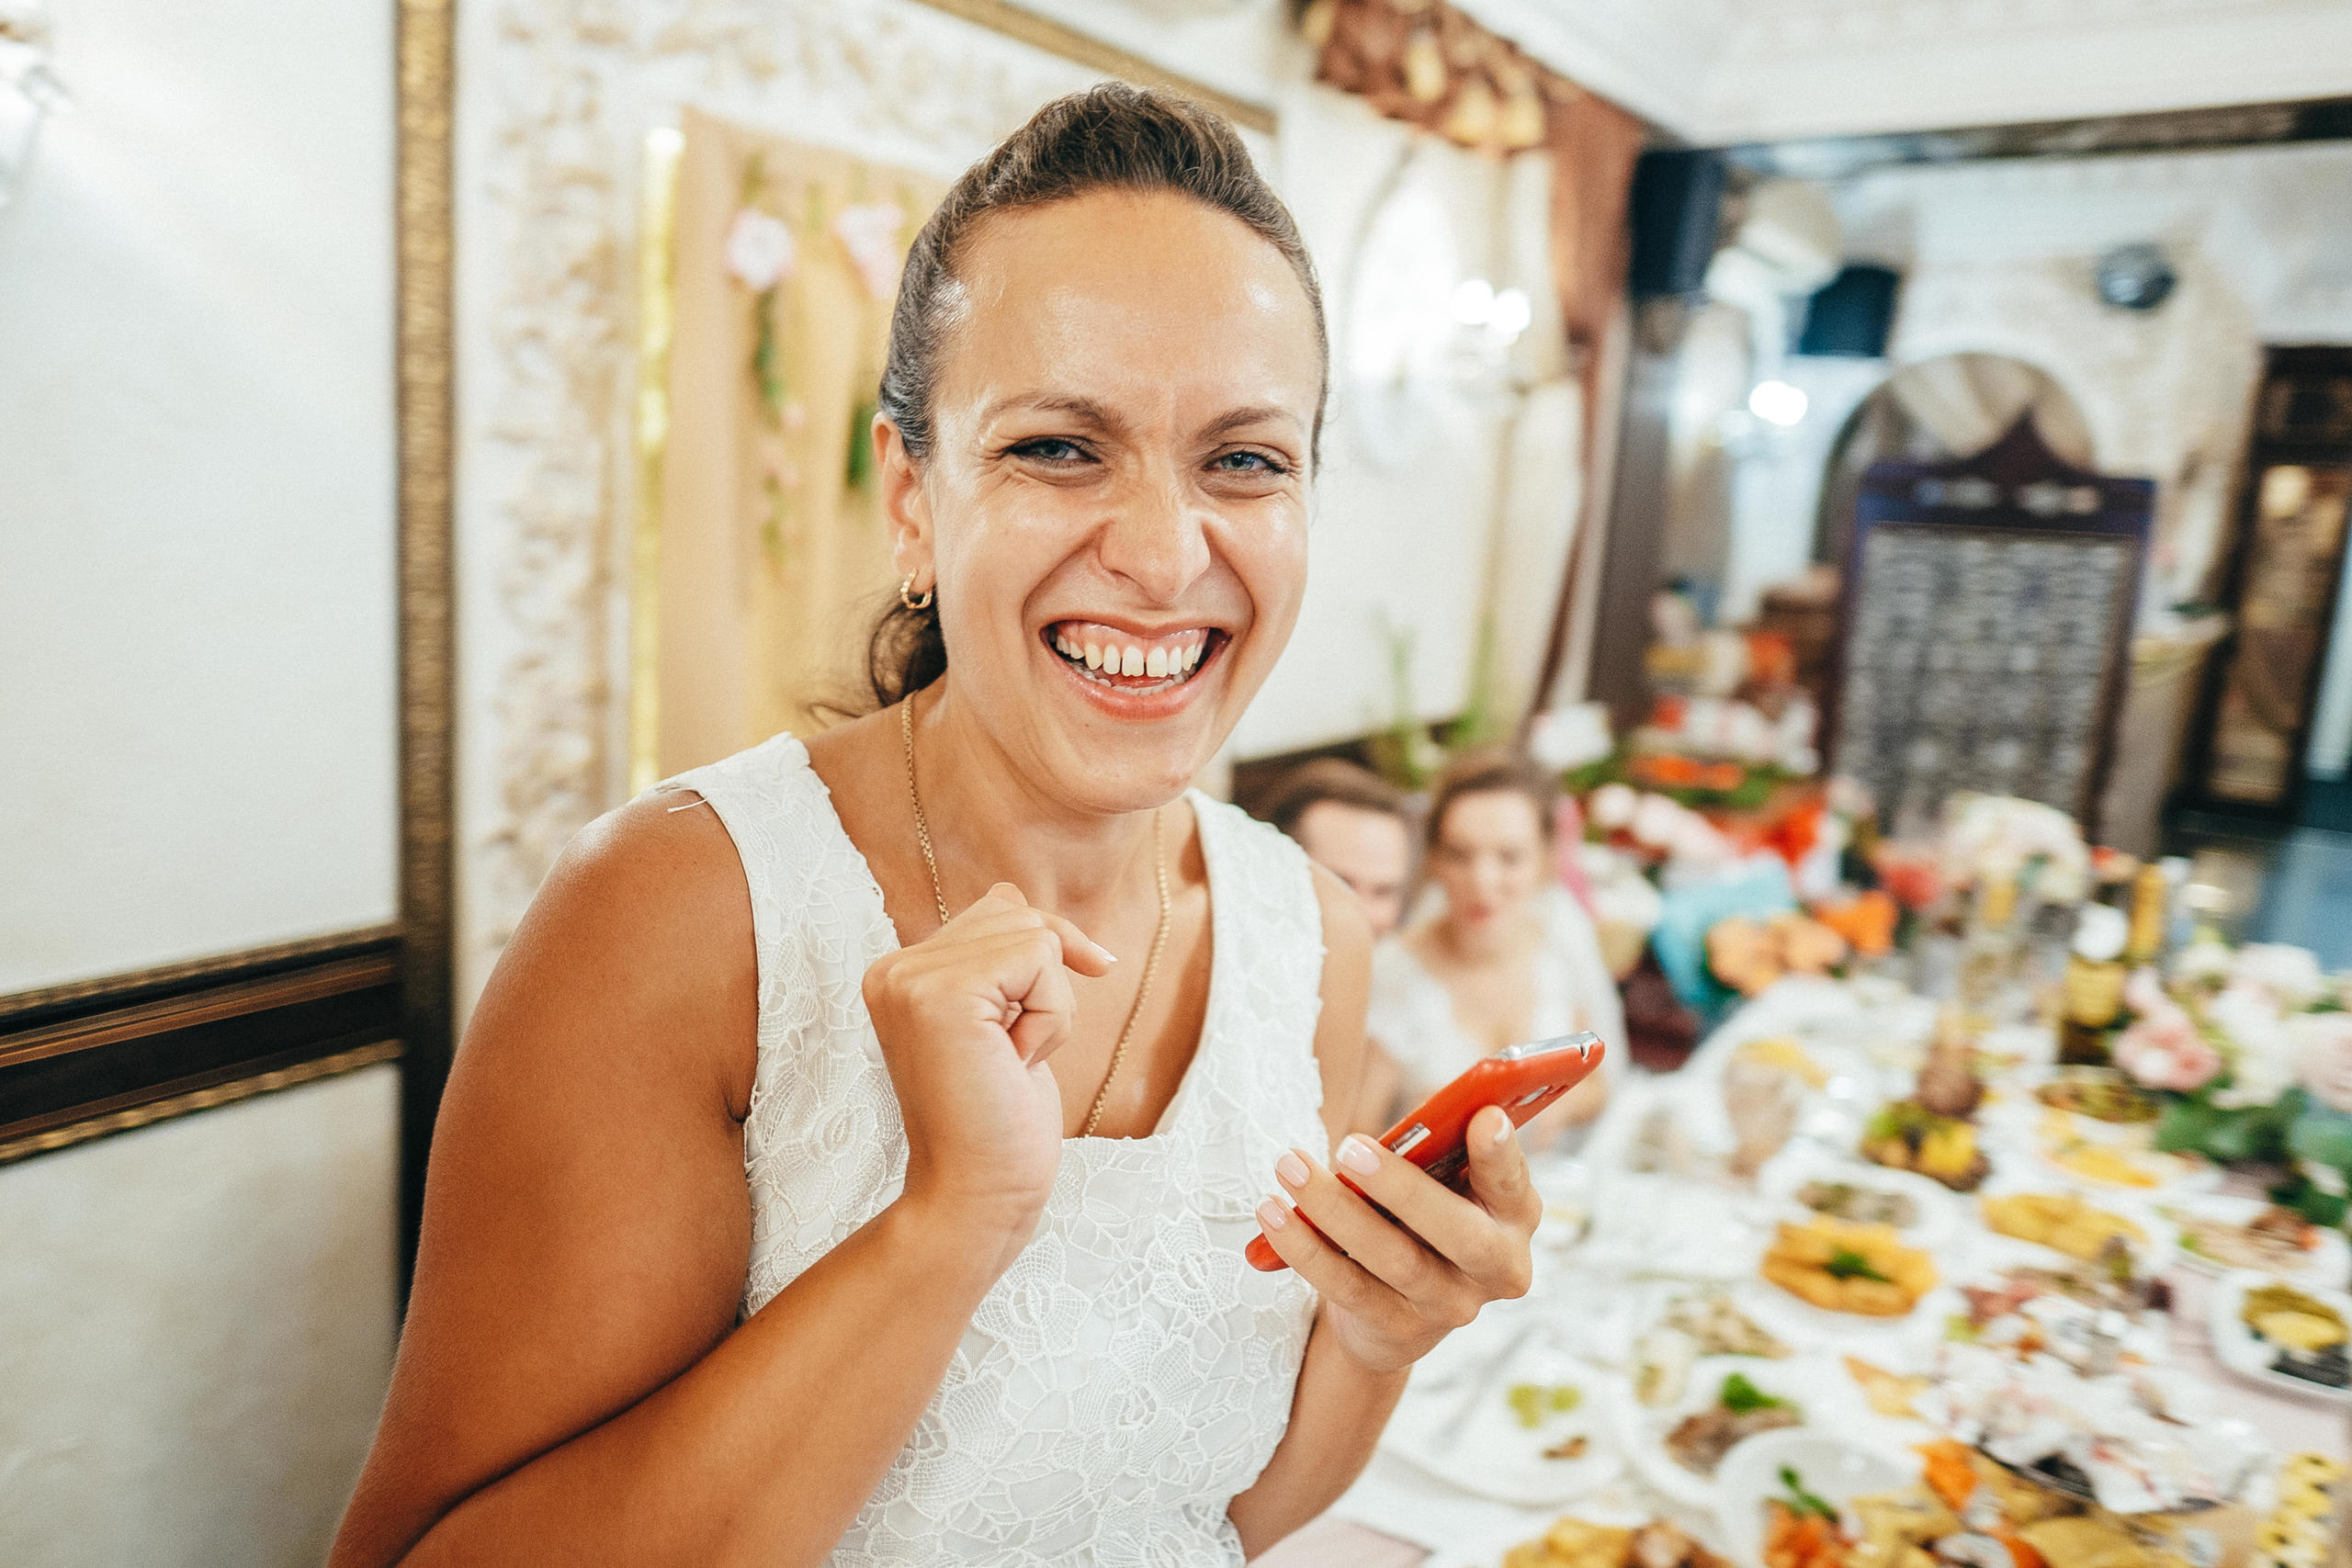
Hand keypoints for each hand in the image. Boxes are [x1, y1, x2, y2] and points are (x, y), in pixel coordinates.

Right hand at [863, 882, 1114, 1255]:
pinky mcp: (939, 994)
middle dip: (1047, 984)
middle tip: (1011, 1058)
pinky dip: (1052, 1016)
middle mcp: (893, 968)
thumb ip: (995, 958)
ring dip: (1051, 1006)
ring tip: (1011, 1061)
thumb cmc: (1001, 1123)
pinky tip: (1015, 1064)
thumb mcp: (1001, 1022)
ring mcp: (909, 978)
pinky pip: (1039, 958)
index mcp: (900, 975)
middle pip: (1018, 913)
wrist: (978, 1197)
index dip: (1044, 957)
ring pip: (1033, 934)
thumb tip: (1008, 892)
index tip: (1035, 1032)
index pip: (998, 910)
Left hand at [1251, 1107, 1538, 1373]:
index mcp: (1514, 1216)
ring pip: (1394, 1260)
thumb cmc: (1423, 1216)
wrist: (1397, 1311)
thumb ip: (1439, 1153)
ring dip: (1335, 1210)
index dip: (1502, 1154)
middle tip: (1348, 1147)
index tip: (1484, 1115)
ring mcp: (1449, 1307)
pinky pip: (1346, 1287)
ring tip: (1291, 1165)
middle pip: (1458, 1234)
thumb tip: (1414, 1124)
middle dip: (1402, 1188)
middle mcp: (1496, 1268)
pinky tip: (1272, 1212)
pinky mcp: (1398, 1330)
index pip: (1514, 1184)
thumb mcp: (1443, 1182)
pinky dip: (1304, 1247)